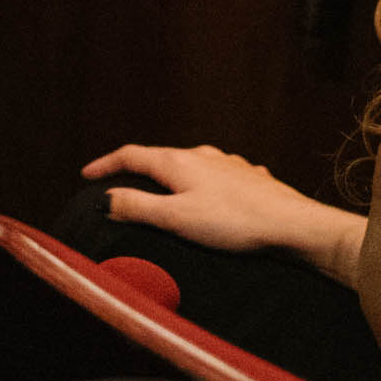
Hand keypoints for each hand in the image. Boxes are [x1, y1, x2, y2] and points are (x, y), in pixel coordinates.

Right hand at [82, 143, 364, 284]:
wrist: (293, 225)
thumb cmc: (234, 223)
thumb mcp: (176, 219)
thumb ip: (138, 207)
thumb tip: (106, 198)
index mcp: (178, 162)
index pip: (131, 155)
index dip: (106, 165)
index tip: (87, 175)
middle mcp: (203, 155)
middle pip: (162, 158)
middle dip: (140, 172)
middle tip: (124, 188)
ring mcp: (230, 164)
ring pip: (194, 166)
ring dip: (176, 178)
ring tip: (170, 196)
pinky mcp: (252, 178)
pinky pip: (221, 176)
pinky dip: (207, 186)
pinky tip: (216, 199)